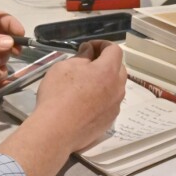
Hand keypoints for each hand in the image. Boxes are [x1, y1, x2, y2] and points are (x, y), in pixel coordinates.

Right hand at [0, 39, 126, 175]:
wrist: (56, 131)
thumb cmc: (58, 94)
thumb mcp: (65, 67)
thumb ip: (82, 57)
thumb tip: (89, 52)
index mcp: (108, 71)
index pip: (114, 50)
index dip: (101, 44)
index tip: (88, 47)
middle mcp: (117, 88)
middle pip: (119, 68)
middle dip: (105, 62)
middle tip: (86, 64)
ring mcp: (115, 106)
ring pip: (115, 86)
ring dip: (105, 80)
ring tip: (85, 84)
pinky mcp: (110, 121)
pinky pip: (110, 102)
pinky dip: (102, 97)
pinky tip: (85, 102)